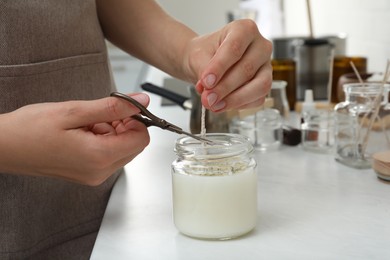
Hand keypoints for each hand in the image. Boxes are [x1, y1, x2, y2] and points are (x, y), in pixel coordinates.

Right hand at [0, 93, 149, 185]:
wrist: (4, 147)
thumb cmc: (29, 130)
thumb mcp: (74, 111)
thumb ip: (112, 107)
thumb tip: (140, 101)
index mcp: (99, 157)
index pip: (141, 139)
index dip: (136, 120)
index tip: (122, 107)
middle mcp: (100, 172)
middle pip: (133, 145)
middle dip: (123, 125)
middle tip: (100, 113)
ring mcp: (93, 175)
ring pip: (121, 149)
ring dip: (112, 132)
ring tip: (86, 122)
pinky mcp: (87, 174)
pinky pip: (107, 155)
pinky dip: (102, 140)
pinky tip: (83, 131)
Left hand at [185, 19, 272, 111]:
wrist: (204, 61)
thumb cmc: (204, 53)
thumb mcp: (198, 56)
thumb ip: (204, 71)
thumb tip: (210, 91)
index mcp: (245, 29)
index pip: (235, 48)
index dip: (220, 67)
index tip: (206, 82)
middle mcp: (261, 46)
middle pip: (247, 69)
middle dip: (225, 87)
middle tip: (207, 99)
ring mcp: (266, 66)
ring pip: (259, 86)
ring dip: (235, 99)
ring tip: (214, 105)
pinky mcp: (265, 84)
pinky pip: (257, 99)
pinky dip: (239, 105)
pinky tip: (222, 105)